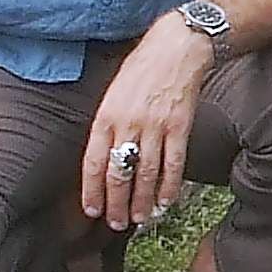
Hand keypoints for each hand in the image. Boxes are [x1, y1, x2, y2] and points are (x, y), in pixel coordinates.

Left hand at [84, 16, 212, 229]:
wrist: (177, 47)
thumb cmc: (142, 68)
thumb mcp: (113, 93)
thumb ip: (107, 125)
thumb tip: (104, 160)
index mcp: (106, 116)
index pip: (93, 162)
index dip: (92, 190)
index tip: (91, 209)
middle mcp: (128, 123)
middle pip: (118, 174)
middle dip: (116, 204)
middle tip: (116, 223)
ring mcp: (155, 126)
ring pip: (145, 174)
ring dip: (142, 201)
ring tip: (139, 218)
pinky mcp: (180, 127)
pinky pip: (173, 164)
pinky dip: (169, 187)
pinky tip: (165, 201)